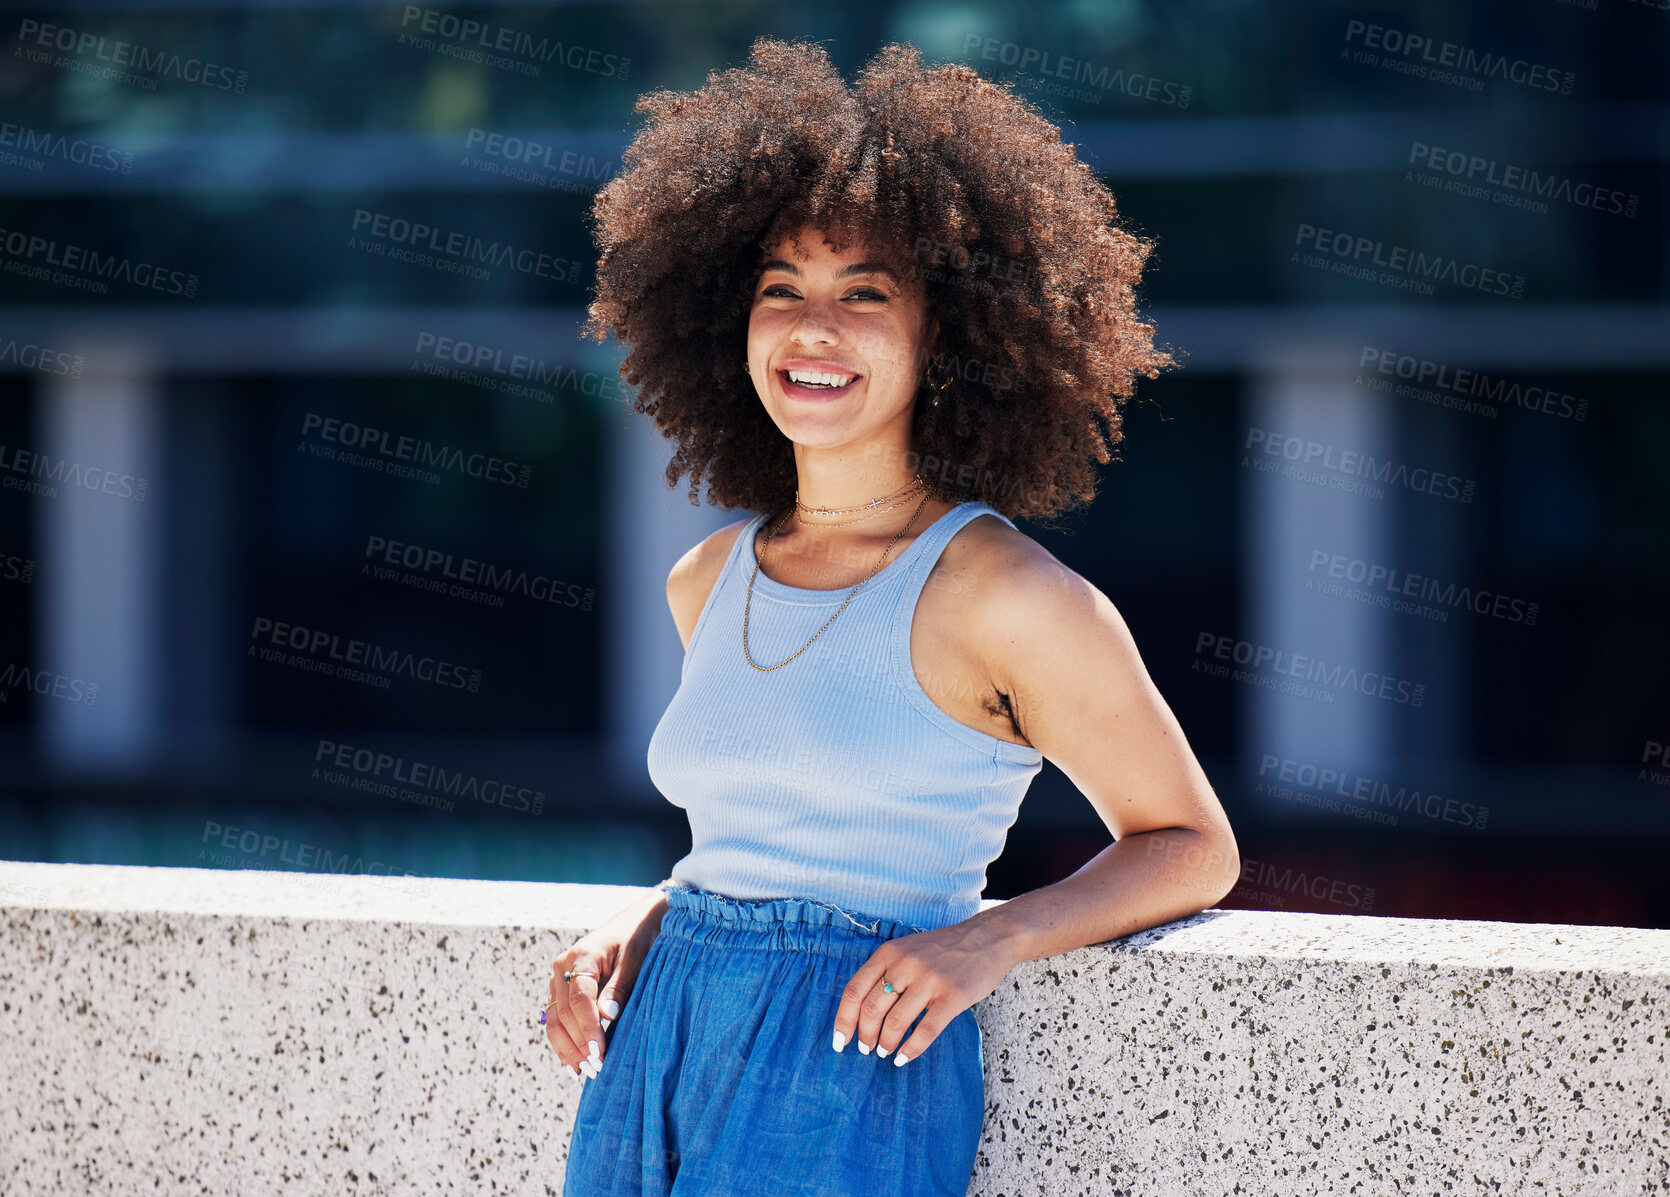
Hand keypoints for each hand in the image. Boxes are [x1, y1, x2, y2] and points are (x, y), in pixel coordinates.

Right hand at [546, 891, 665, 1078]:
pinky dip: (563, 1042)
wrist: (635, 921)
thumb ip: (620, 986)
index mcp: (581, 957)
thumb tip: (607, 1015)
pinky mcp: (562, 989)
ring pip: (554, 1020)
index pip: (579, 1000)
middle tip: (597, 1069)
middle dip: (578, 1044)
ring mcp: (559, 979)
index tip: (600, 1053)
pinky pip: (556, 1019)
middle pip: (563, 1014)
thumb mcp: (636, 958)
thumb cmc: (638, 938)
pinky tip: (574, 1062)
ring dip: (567, 1048)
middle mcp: (563, 968)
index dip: (588, 1029)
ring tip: (584, 1072)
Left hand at [831, 915, 1015, 1065]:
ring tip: (886, 1052)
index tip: (839, 1041)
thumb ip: (886, 973)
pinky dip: (911, 1049)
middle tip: (867, 1049)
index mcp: (889, 953)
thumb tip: (862, 1013)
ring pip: (895, 1022)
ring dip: (886, 1044)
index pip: (854, 990)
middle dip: (865, 1035)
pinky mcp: (952, 996)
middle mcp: (905, 964)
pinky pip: (925, 1030)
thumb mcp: (908, 950)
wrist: (988, 937)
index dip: (843, 1020)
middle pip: (871, 1009)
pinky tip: (904, 1057)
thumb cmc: (944, 950)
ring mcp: (929, 980)